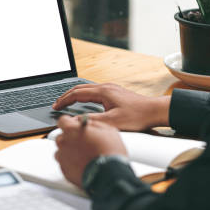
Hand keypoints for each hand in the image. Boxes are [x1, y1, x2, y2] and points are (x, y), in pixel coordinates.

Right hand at [52, 83, 169, 130]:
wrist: (154, 111)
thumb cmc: (137, 116)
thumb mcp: (113, 122)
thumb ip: (93, 121)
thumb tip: (76, 122)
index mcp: (103, 92)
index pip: (77, 93)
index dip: (64, 100)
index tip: (56, 107)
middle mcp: (106, 87)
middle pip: (80, 88)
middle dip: (66, 96)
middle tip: (57, 104)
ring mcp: (111, 89)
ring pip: (87, 89)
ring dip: (75, 95)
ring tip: (67, 103)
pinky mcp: (115, 94)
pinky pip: (94, 92)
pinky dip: (84, 97)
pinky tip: (84, 103)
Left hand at [54, 115, 126, 186]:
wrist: (110, 175)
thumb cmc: (110, 151)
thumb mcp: (107, 130)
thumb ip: (93, 124)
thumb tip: (87, 122)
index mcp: (72, 130)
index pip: (63, 121)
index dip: (70, 123)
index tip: (75, 126)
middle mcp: (64, 143)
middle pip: (62, 137)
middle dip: (71, 138)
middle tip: (84, 142)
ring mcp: (63, 158)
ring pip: (62, 151)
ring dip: (70, 151)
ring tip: (84, 155)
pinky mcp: (65, 171)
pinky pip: (65, 164)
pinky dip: (72, 163)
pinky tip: (84, 164)